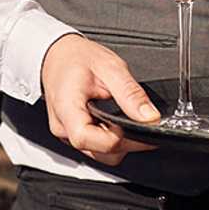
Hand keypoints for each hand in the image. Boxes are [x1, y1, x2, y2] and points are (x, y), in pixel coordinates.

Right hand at [41, 33, 159, 165]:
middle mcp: (63, 127)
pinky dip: (111, 139)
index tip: (138, 126)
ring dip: (120, 143)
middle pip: (99, 153)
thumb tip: (150, 117)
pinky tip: (116, 123)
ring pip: (100, 155)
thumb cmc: (76, 58)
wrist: (57, 54)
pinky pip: (96, 148)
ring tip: (127, 119)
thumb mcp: (109, 67)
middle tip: (143, 123)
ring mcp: (66, 134)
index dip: (118, 138)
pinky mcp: (72, 135)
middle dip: (127, 142)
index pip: (89, 139)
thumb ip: (130, 93)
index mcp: (66, 109)